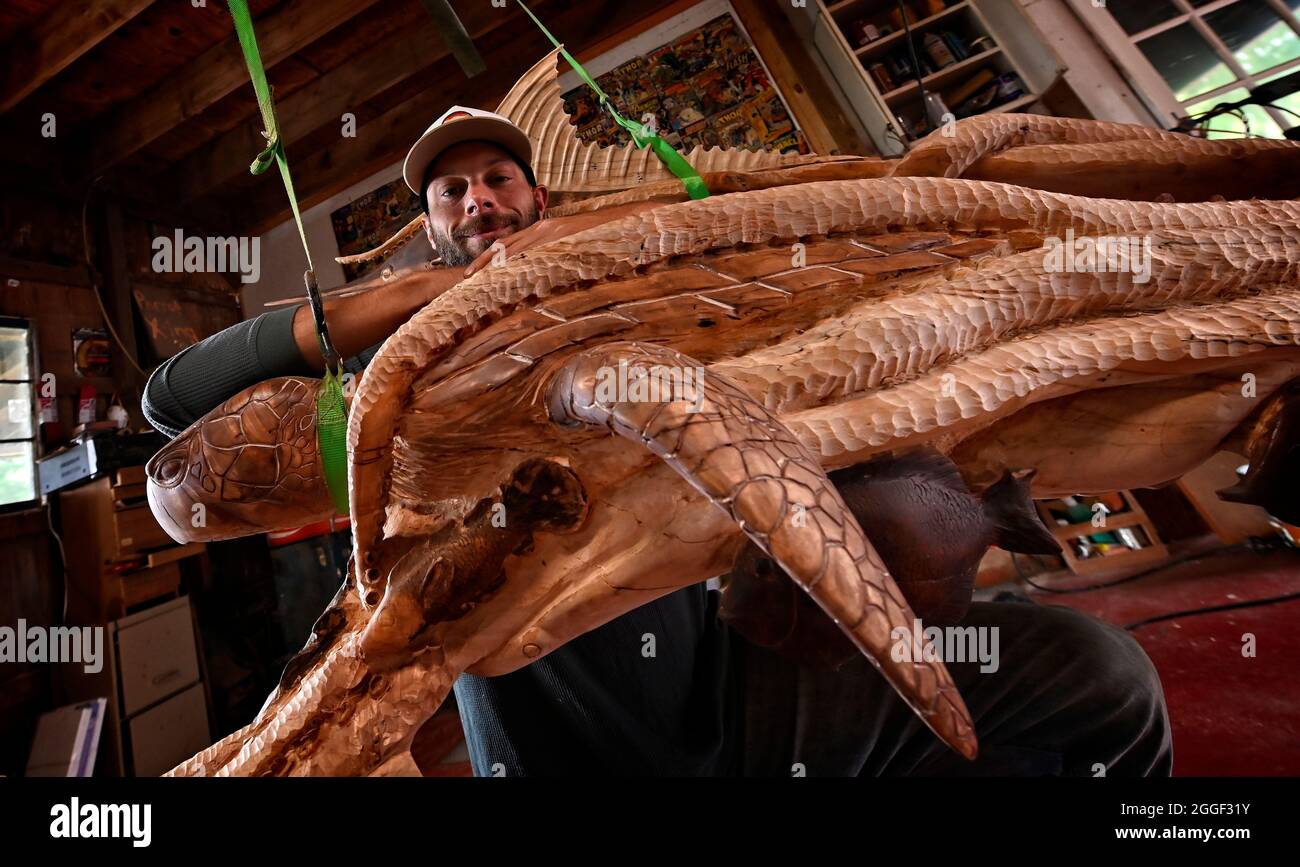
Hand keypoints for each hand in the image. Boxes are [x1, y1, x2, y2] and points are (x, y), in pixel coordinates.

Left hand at [462, 202, 660, 276]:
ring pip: (514, 251)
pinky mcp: (559, 238)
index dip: (489, 259)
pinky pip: (533, 253)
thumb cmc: (600, 239)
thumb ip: (556, 258)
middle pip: (504, 247)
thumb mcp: (572, 248)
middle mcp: (541, 229)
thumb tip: (544, 278)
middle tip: (464, 279)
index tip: (473, 273)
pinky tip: (504, 277)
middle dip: (483, 263)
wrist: (622, 223)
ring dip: (494, 266)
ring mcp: (549, 233)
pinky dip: (517, 265)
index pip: (509, 246)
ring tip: (476, 281)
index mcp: (543, 231)